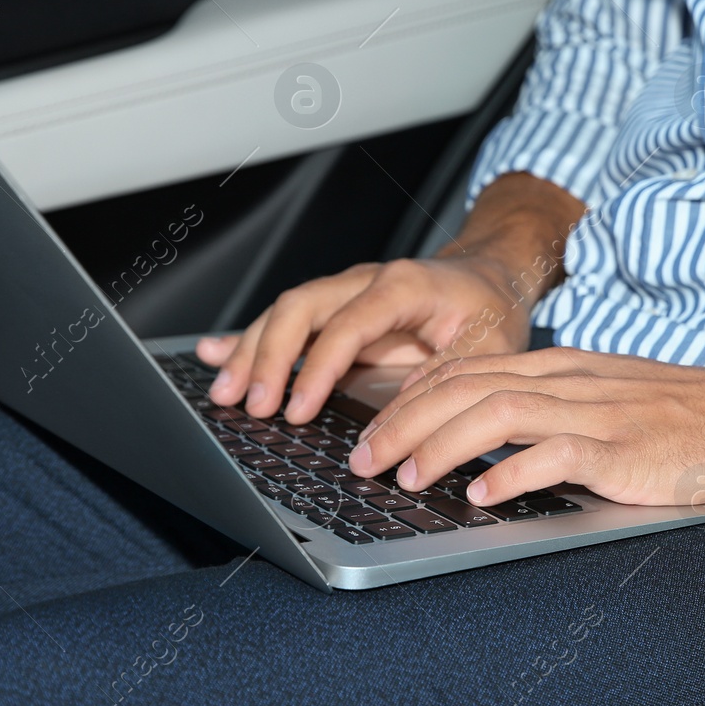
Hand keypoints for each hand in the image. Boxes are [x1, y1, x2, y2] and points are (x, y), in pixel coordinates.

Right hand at [196, 255, 532, 422]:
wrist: (492, 277)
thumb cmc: (493, 313)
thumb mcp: (487, 351)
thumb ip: (441, 382)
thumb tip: (393, 427)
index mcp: (403, 286)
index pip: (346, 324)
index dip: (317, 368)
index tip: (298, 411)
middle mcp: (365, 282)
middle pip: (300, 308)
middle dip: (268, 357)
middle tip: (251, 406)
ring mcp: (345, 294)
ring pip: (285, 314)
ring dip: (250, 352)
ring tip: (224, 393)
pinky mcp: (336, 312)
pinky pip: (287, 323)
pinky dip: (248, 339)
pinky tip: (211, 353)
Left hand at [347, 348, 704, 505]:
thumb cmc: (691, 418)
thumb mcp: (613, 400)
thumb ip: (557, 411)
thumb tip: (492, 446)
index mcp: (566, 367)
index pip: (468, 367)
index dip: (412, 394)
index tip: (376, 425)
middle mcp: (572, 380)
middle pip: (465, 386)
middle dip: (402, 420)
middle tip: (362, 459)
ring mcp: (598, 412)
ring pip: (495, 413)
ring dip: (437, 446)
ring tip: (402, 477)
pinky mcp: (624, 451)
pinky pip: (553, 454)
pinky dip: (507, 474)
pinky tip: (477, 495)